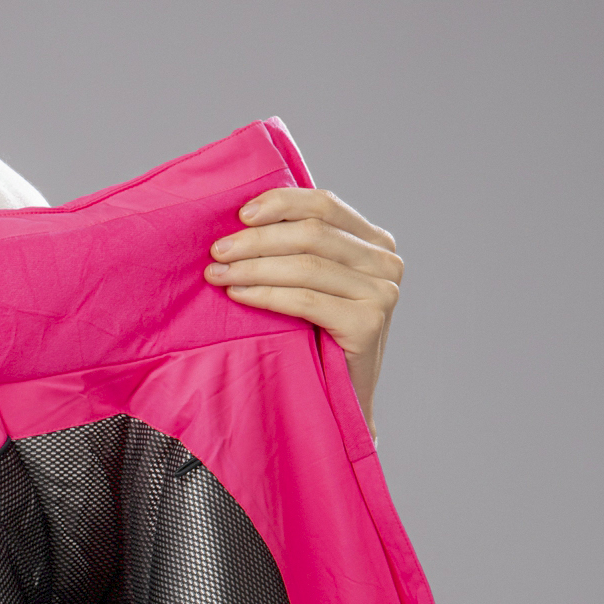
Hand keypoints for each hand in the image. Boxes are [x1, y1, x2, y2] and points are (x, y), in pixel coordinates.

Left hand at [203, 187, 400, 433]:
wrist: (340, 400)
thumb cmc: (317, 340)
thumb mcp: (314, 284)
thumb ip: (300, 249)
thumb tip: (244, 218)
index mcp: (375, 242)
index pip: (324, 205)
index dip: (280, 203)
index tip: (239, 214)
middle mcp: (386, 262)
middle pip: (312, 233)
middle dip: (258, 239)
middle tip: (217, 250)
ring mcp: (382, 293)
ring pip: (306, 265)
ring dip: (254, 267)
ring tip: (217, 274)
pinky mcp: (369, 323)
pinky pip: (305, 300)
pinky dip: (266, 295)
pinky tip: (238, 295)